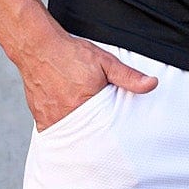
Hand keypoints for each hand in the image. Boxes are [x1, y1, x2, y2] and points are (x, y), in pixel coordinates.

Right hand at [19, 29, 157, 130]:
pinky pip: (54, 132)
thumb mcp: (105, 62)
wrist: (37, 46)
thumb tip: (152, 84)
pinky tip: (70, 129)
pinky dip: (63, 131)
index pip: (103, 131)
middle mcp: (65, 115)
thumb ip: (128, 76)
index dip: (112, 136)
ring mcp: (50, 118)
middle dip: (96, 139)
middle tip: (104, 142)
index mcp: (84, 104)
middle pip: (86, 136)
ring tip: (88, 135)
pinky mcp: (39, 117)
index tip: (118, 142)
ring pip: (69, 135)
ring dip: (79, 135)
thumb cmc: (70, 53)